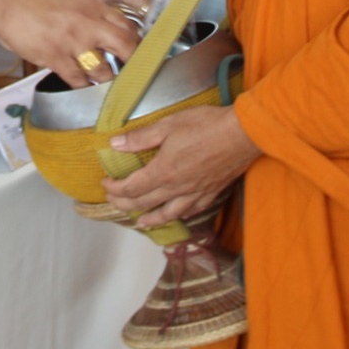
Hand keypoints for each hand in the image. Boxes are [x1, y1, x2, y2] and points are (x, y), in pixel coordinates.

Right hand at [0, 0, 140, 87]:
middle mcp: (87, 23)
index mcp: (92, 6)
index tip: (140, 53)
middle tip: (136, 74)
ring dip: (106, 79)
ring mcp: (72, 42)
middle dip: (135, 63)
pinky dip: (83, 86)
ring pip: (103, 70)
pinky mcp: (55, 57)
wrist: (6, 3)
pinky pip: (78, 79)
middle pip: (125, 47)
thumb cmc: (34, 0)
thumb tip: (109, 31)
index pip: (127, 26)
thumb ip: (91, 13)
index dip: (138, 42)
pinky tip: (84, 87)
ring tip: (107, 85)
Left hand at [100, 105, 261, 228]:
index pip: (131, 188)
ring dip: (151, 220)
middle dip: (125, 205)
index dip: (114, 188)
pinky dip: (179, 216)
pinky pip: (191, 211)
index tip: (105, 184)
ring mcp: (195, 193)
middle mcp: (177, 188)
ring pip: (168, 214)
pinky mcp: (212, 193)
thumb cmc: (206, 126)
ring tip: (141, 223)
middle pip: (145, 204)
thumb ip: (140, 138)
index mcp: (163, 172)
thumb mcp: (168, 125)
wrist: (243, 134)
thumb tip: (115, 145)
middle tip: (113, 203)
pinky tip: (177, 215)